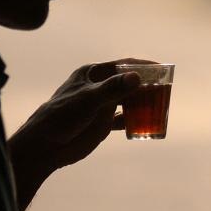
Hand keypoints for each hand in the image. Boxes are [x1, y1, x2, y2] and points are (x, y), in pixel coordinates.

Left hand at [7, 58, 155, 210]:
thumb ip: (113, 88)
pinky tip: (147, 124)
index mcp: (93, 73)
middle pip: (129, 82)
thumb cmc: (62, 116)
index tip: (162, 69)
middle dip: (147, 85)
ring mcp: (102, 104)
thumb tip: (138, 77)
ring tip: (160, 106)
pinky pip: (125, 119)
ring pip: (129, 100)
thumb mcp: (89, 99)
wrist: (45, 145)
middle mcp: (100, 86)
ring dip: (144, 102)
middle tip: (165, 90)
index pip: (123, 65)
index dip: (144, 66)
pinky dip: (137, 120)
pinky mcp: (103, 122)